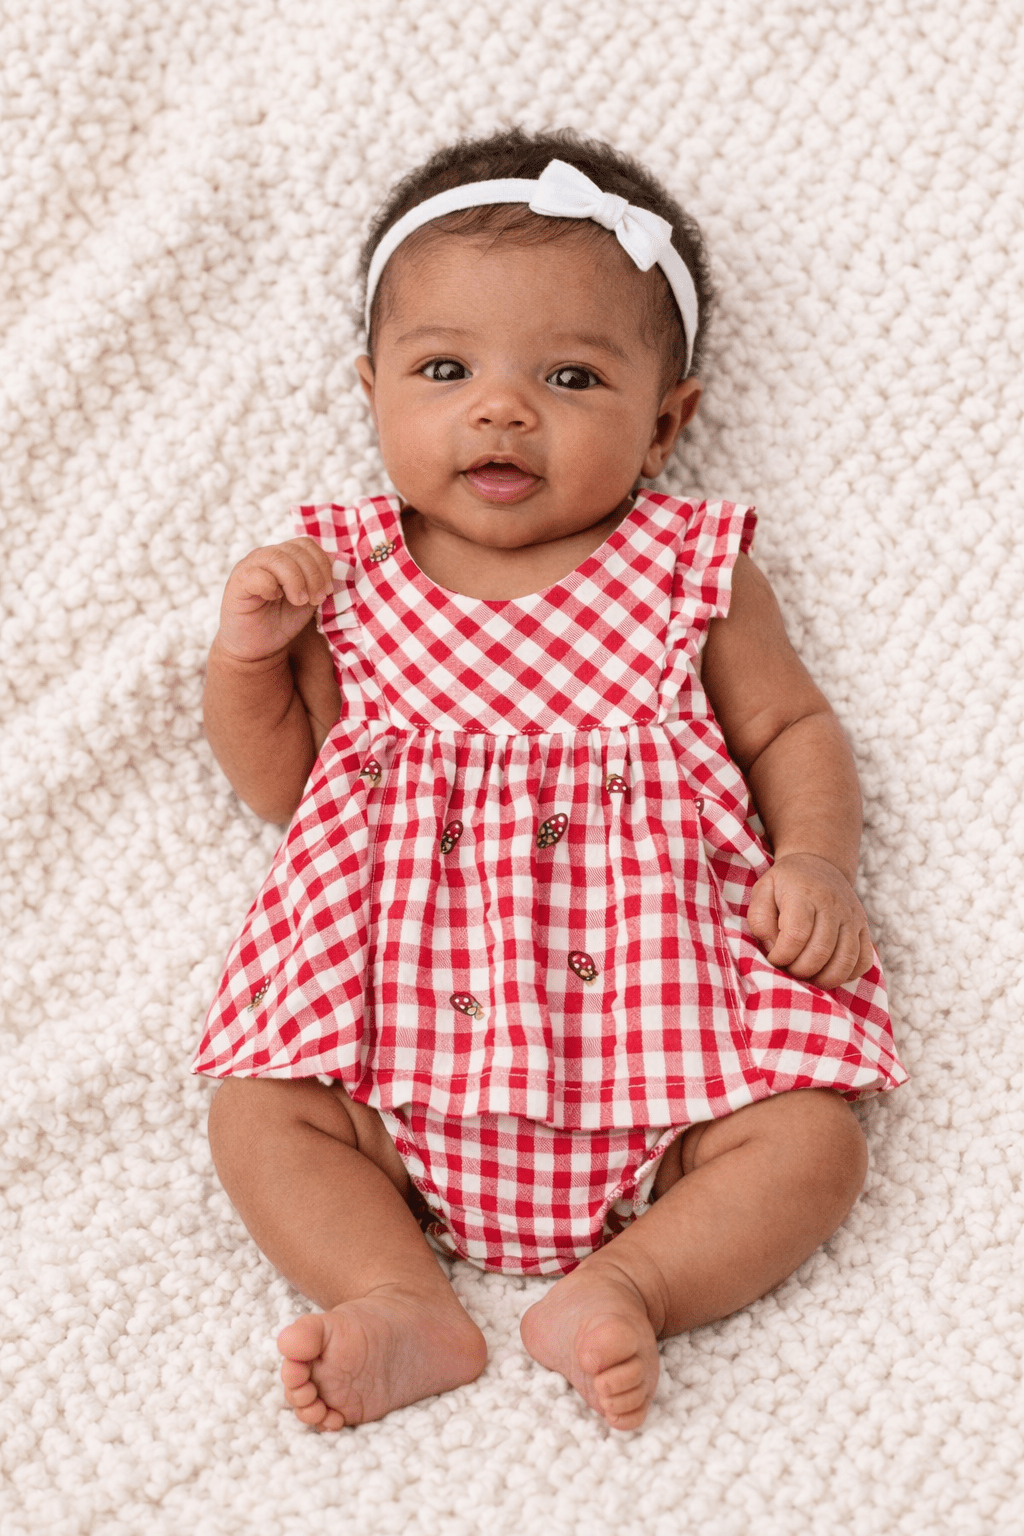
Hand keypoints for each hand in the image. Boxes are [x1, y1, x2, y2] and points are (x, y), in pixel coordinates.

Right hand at [215, 538, 334, 663]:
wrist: (257, 648)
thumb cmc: (283, 622)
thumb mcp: (309, 599)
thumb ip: (319, 580)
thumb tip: (335, 564)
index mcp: (284, 557)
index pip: (306, 544)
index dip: (322, 564)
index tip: (328, 590)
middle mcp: (266, 556)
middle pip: (296, 550)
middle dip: (313, 575)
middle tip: (316, 599)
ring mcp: (250, 567)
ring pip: (277, 557)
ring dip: (295, 580)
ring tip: (300, 601)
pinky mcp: (237, 583)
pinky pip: (256, 575)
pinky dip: (272, 586)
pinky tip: (276, 598)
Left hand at [747, 853, 873, 988]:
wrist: (820, 866)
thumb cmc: (785, 885)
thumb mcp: (762, 891)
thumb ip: (759, 919)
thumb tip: (773, 947)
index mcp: (805, 894)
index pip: (796, 935)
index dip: (781, 956)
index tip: (774, 958)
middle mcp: (833, 906)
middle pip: (820, 952)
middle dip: (800, 970)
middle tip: (789, 969)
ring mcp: (853, 918)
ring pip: (845, 961)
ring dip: (823, 978)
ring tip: (807, 976)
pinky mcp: (864, 929)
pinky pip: (863, 962)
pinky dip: (847, 975)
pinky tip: (829, 971)